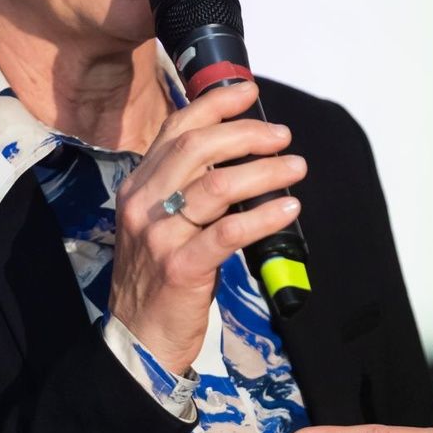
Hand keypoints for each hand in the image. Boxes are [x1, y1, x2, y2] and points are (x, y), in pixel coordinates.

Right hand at [109, 80, 306, 374]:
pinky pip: (229, 232)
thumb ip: (184, 189)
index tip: (250, 92)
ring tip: (295, 168)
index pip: (175, 130)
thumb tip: (237, 155)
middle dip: (246, 134)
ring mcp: (159, 236)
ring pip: (217, 186)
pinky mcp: (181, 268)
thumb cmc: (157, 280)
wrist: (138, 340)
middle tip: (282, 136)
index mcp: (137, 187)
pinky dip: (264, 216)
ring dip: (264, 172)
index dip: (214, 105)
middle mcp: (143, 204)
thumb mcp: (157, 223)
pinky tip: (288, 207)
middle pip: (197, 149)